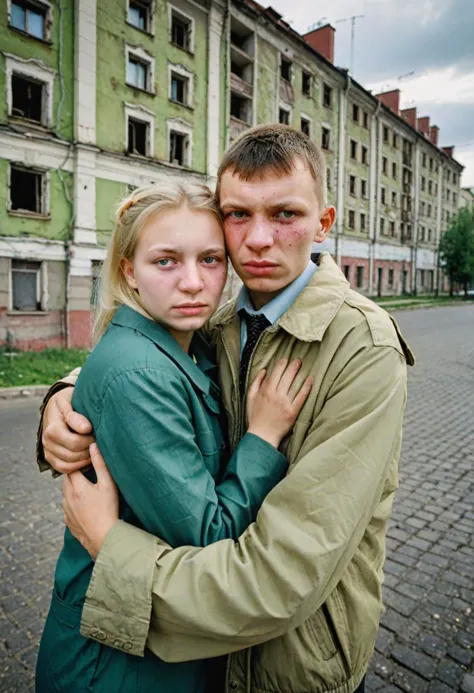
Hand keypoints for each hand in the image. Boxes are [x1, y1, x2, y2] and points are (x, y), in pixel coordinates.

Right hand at [42, 387, 94, 472]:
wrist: (59, 405)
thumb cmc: (69, 400)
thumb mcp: (70, 400)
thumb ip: (76, 415)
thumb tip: (86, 428)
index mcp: (52, 427)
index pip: (74, 442)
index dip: (89, 440)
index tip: (97, 432)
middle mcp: (46, 440)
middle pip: (72, 455)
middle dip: (89, 450)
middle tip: (99, 441)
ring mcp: (47, 450)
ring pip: (68, 464)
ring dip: (85, 459)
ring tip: (95, 448)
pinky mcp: (50, 457)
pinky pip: (64, 469)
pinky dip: (77, 466)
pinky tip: (88, 457)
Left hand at [62, 443, 118, 560]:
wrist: (103, 538)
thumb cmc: (108, 510)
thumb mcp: (107, 484)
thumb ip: (100, 464)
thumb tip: (93, 445)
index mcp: (76, 486)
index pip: (71, 468)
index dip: (79, 464)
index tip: (87, 464)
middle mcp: (67, 497)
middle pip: (66, 480)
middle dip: (74, 475)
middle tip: (86, 473)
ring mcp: (66, 511)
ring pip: (65, 493)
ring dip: (72, 489)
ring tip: (86, 489)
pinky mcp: (68, 521)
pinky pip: (67, 507)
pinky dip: (73, 503)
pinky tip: (84, 505)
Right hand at [246, 359, 312, 447]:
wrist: (262, 435)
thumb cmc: (255, 417)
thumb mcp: (250, 398)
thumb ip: (256, 383)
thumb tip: (264, 370)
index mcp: (265, 391)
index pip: (275, 373)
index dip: (281, 364)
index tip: (285, 359)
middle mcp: (275, 395)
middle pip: (286, 376)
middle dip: (292, 366)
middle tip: (298, 360)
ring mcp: (285, 403)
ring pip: (293, 384)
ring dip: (298, 373)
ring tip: (303, 365)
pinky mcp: (293, 412)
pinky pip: (301, 397)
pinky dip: (306, 387)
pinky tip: (310, 380)